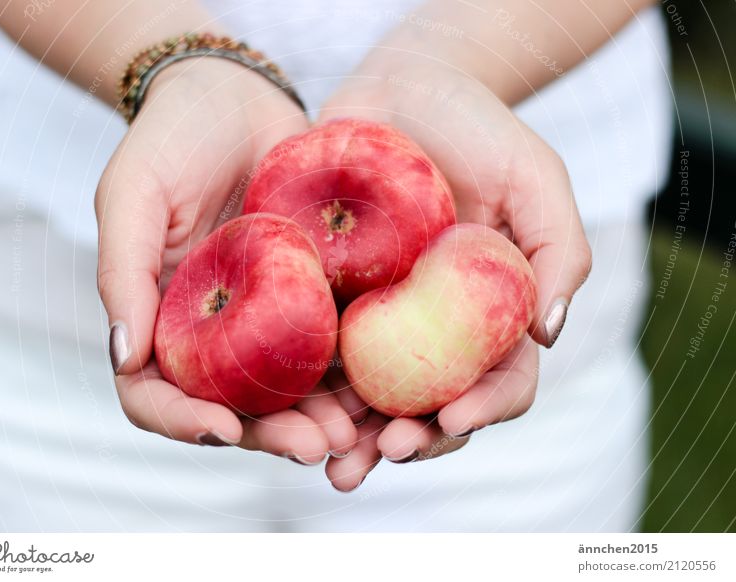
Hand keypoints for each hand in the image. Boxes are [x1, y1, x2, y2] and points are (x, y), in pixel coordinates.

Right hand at [96, 58, 355, 461]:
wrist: (235, 96)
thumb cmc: (171, 138)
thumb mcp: (132, 193)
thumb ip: (122, 273)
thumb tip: (124, 358)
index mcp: (160, 319)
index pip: (156, 393)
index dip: (182, 421)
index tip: (223, 429)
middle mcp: (211, 330)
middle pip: (233, 406)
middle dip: (270, 434)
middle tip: (315, 447)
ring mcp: (263, 317)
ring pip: (286, 389)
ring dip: (316, 418)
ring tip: (353, 433)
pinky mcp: (311, 294)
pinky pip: (330, 344)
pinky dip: (350, 373)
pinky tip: (378, 386)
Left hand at [320, 64, 589, 489]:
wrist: (403, 87)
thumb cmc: (478, 129)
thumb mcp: (535, 180)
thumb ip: (557, 254)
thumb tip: (551, 335)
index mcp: (491, 315)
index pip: (498, 380)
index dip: (482, 408)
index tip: (453, 415)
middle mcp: (435, 328)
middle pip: (428, 404)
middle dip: (410, 440)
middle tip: (382, 453)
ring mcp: (380, 317)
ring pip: (369, 395)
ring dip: (352, 436)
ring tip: (329, 462)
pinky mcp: (328, 295)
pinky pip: (317, 349)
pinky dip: (306, 386)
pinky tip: (286, 409)